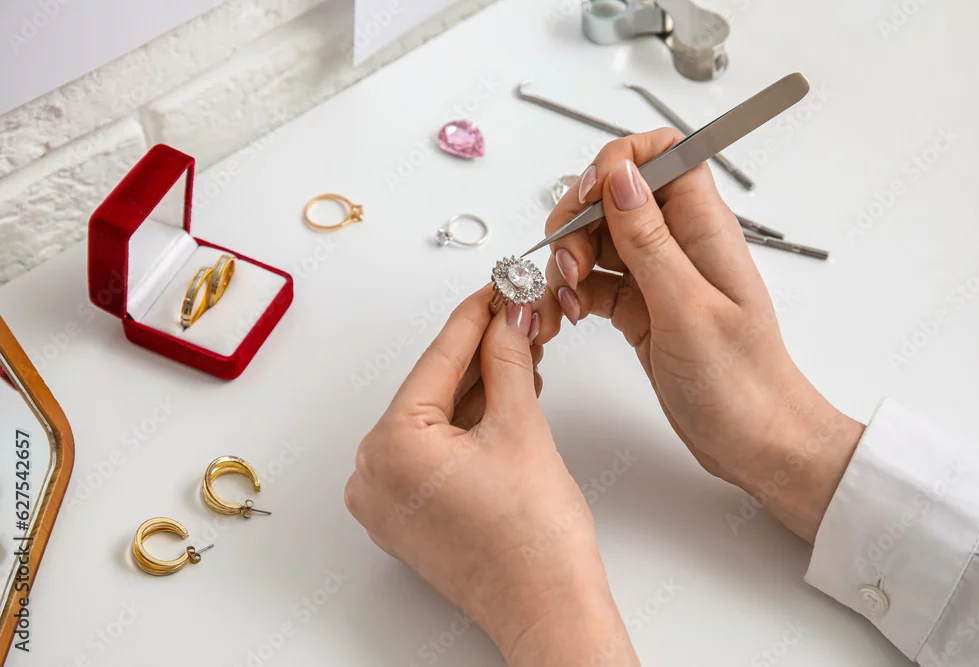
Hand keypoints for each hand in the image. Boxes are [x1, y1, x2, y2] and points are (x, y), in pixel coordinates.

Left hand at [345, 286, 639, 666]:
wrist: (548, 609)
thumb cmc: (533, 543)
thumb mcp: (521, 427)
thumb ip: (509, 361)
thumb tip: (508, 319)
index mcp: (388, 447)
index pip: (438, 360)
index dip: (476, 316)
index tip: (495, 288)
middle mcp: (372, 475)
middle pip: (434, 391)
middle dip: (481, 354)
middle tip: (515, 317)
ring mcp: (386, 500)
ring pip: (435, 421)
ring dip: (479, 389)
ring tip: (520, 354)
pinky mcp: (405, 516)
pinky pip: (432, 452)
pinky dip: (467, 426)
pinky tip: (502, 398)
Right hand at [533, 128, 863, 542]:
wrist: (754, 441)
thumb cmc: (740, 382)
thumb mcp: (687, 307)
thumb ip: (649, 240)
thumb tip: (620, 174)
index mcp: (704, 229)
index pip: (665, 155)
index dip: (620, 162)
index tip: (590, 197)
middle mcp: (680, 244)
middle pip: (615, 196)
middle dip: (579, 221)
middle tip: (569, 264)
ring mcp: (658, 276)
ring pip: (598, 239)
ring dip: (569, 262)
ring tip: (567, 300)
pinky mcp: (641, 308)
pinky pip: (595, 282)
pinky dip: (574, 294)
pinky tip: (568, 316)